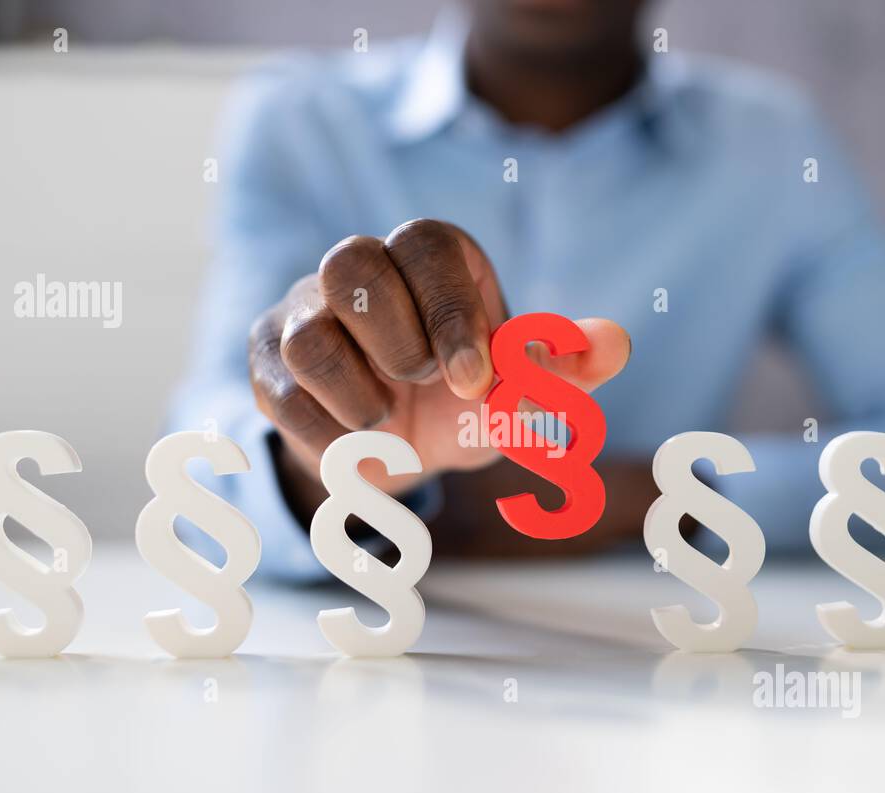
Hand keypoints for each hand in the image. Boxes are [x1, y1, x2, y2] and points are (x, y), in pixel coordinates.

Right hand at [249, 219, 629, 508]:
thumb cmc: (458, 405)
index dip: (451, 311)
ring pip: (308, 331)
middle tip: (424, 387)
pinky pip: (282, 391)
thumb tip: (615, 344)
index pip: (426, 242)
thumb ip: (563, 369)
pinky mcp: (268, 360)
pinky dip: (328, 435)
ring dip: (359, 395)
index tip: (476, 382)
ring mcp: (305, 311)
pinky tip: (358, 448)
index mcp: (429, 260)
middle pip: (351, 261)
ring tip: (388, 424)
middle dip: (397, 340)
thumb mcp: (514, 395)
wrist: (390, 457)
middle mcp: (360, 269)